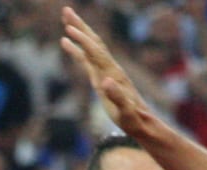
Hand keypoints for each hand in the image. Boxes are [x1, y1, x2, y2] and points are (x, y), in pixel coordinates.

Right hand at [61, 7, 155, 137]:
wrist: (141, 121)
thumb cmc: (133, 119)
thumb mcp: (126, 111)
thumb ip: (117, 96)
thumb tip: (105, 81)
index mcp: (112, 73)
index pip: (95, 52)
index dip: (83, 40)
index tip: (69, 30)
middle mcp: (109, 67)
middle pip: (93, 41)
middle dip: (80, 26)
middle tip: (66, 10)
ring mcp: (105, 70)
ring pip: (89, 46)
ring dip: (78, 31)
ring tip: (65, 19)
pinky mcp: (100, 76)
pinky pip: (86, 58)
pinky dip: (76, 49)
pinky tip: (65, 42)